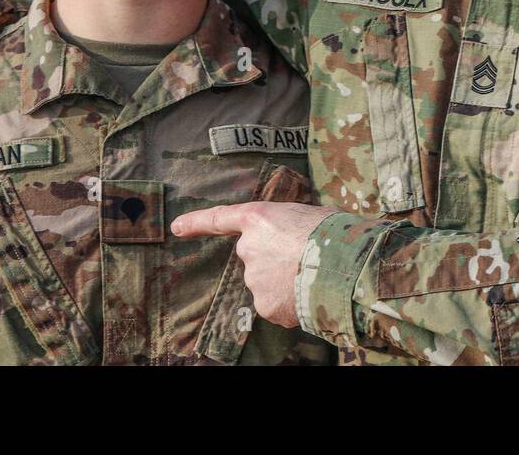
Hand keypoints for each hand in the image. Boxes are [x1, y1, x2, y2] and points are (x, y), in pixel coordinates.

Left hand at [172, 202, 337, 327]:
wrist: (341, 265)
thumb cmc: (334, 232)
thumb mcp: (312, 214)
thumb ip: (292, 225)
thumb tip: (300, 237)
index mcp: (259, 218)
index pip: (220, 219)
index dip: (197, 223)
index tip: (177, 228)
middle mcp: (249, 248)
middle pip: (257, 256)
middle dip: (277, 260)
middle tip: (306, 258)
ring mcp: (254, 279)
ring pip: (268, 283)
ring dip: (286, 281)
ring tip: (312, 276)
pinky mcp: (264, 305)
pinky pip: (277, 304)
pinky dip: (291, 302)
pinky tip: (308, 295)